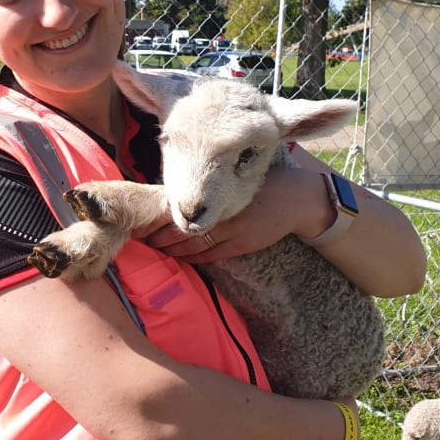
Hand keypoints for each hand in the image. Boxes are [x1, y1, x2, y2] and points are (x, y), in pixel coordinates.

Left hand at [140, 166, 325, 262]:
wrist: (296, 200)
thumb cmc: (264, 184)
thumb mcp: (236, 179)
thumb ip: (212, 187)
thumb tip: (183, 191)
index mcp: (219, 194)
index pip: (183, 208)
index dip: (162, 218)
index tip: (146, 220)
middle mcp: (223, 214)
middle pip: (184, 229)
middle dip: (161, 236)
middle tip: (142, 239)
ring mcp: (233, 232)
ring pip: (196, 246)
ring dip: (174, 250)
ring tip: (157, 250)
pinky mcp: (242, 245)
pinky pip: (213, 256)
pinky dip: (196, 259)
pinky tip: (182, 259)